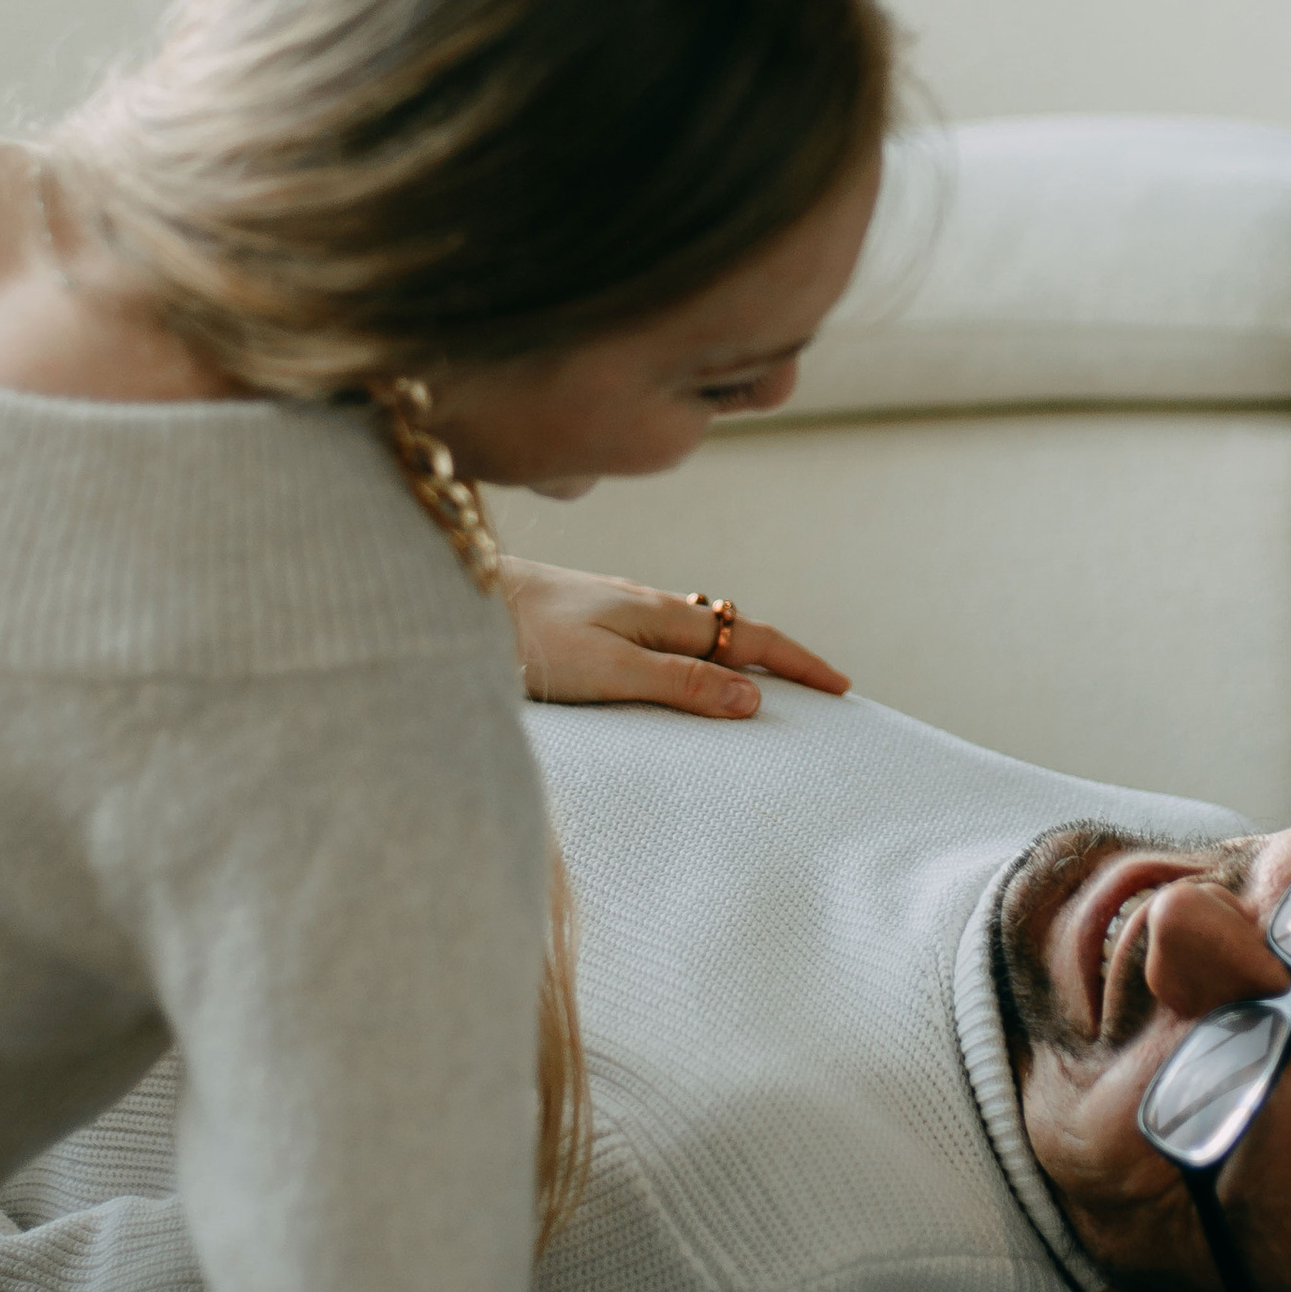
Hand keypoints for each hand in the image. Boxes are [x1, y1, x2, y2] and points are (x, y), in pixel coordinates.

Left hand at [499, 561, 850, 718]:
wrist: (449, 594)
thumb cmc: (523, 638)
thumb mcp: (608, 671)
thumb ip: (678, 685)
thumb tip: (753, 698)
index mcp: (662, 615)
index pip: (753, 637)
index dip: (800, 662)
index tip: (841, 688)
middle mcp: (647, 607)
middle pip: (732, 633)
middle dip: (778, 661)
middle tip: (816, 695)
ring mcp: (617, 612)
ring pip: (696, 637)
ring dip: (735, 661)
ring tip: (760, 696)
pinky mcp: (589, 624)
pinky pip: (663, 643)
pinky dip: (693, 662)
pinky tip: (680, 679)